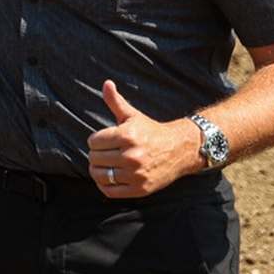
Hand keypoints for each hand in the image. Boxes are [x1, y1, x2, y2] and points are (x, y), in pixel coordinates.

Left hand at [86, 80, 201, 196]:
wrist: (180, 150)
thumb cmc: (151, 131)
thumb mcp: (133, 115)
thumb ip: (115, 101)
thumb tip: (106, 83)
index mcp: (127, 136)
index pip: (93, 142)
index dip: (96, 140)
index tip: (105, 141)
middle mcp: (131, 156)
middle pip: (94, 158)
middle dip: (96, 155)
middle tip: (105, 153)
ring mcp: (136, 174)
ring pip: (100, 175)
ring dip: (98, 170)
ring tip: (105, 165)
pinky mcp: (140, 189)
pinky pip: (110, 191)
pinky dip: (104, 185)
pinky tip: (109, 177)